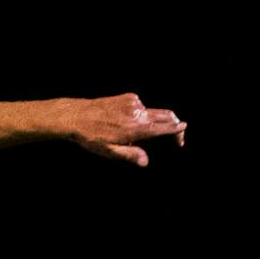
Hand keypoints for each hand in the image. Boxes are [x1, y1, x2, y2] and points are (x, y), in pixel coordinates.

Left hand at [67, 93, 185, 166]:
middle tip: (178, 132)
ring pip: (153, 112)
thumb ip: (130, 155)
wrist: (76, 115)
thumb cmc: (91, 137)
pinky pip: (141, 106)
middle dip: (175, 123)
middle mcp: (137, 113)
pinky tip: (124, 122)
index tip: (183, 129)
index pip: (162, 128)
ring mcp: (133, 103)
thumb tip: (146, 161)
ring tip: (134, 133)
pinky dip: (140, 114)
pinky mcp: (128, 97)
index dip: (176, 129)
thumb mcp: (109, 152)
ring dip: (152, 121)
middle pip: (166, 115)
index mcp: (134, 129)